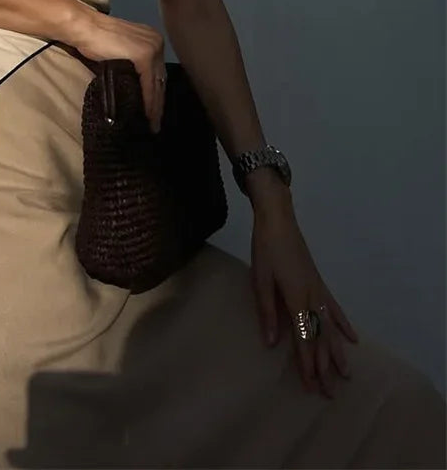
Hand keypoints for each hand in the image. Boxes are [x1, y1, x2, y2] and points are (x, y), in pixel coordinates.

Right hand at [68, 8, 166, 133]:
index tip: (156, 113)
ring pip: (157, 83)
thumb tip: (136, 88)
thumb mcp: (120, 53)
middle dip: (159, 103)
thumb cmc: (95, 40)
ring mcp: (152, 48)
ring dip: (155, 106)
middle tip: (156, 124)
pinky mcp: (144, 55)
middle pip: (160, 78)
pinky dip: (148, 100)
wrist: (84, 27)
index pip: (158, 72)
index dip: (158, 93)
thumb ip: (132, 66)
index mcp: (152, 39)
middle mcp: (156, 42)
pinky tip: (147, 114)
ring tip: (152, 124)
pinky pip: (148, 84)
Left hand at [250, 209, 358, 397]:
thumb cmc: (266, 249)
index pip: (304, 338)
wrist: (278, 221)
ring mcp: (319, 290)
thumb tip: (271, 342)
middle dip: (324, 366)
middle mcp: (313, 298)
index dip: (307, 363)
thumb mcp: (260, 280)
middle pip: (321, 337)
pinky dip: (344, 323)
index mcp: (297, 298)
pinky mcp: (319, 282)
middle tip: (330, 392)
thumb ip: (267, 311)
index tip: (311, 385)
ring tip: (346, 373)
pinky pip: (335, 307)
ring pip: (331, 327)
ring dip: (337, 351)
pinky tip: (352, 338)